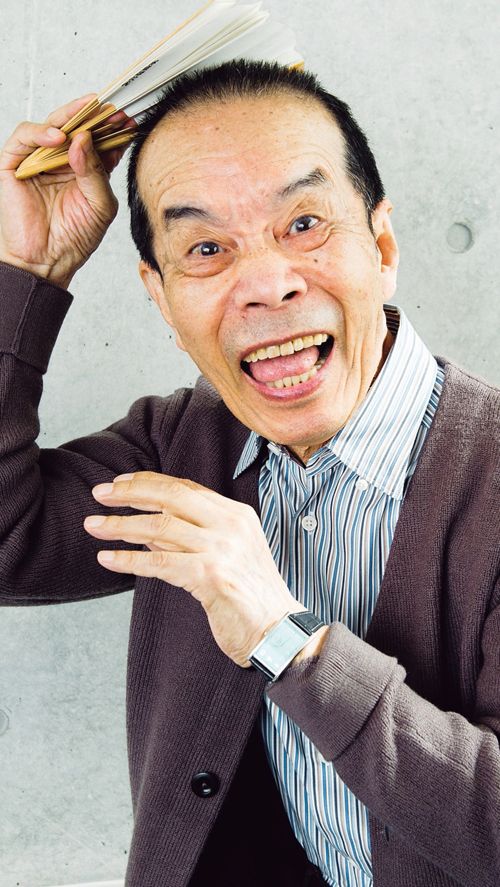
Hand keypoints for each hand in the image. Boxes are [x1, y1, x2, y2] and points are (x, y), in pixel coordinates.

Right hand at [0, 95, 135, 288]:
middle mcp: (62, 161)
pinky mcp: (14, 164)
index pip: (99, 140)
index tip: (127, 118)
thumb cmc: (75, 237)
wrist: (48, 261)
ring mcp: (38, 161)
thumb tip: (83, 138)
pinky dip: (40, 133)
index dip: (112, 128)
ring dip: (69, 118)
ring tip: (85, 120)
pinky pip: (24, 137)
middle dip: (93, 116)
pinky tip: (58, 138)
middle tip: (109, 109)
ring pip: (51, 125)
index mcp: (86, 169)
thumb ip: (97, 171)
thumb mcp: (100, 205)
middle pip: (76, 127)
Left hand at [84, 471, 305, 667]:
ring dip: (119, 526)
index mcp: (235, 515)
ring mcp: (222, 549)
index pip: (184, 487)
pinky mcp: (211, 576)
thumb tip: (147, 528)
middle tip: (99, 494)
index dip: (148, 483)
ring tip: (92, 525)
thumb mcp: (225, 556)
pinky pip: (159, 564)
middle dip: (129, 493)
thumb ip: (189, 538)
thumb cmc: (249, 596)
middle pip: (170, 497)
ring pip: (159, 528)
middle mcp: (230, 525)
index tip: (119, 484)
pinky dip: (129, 560)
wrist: (278, 631)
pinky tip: (107, 558)